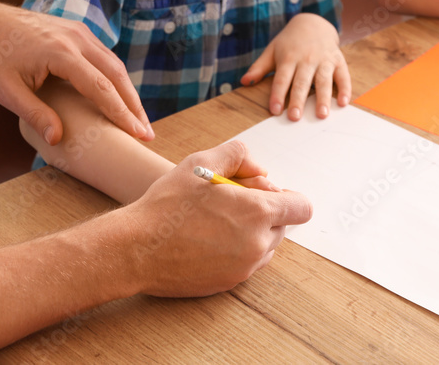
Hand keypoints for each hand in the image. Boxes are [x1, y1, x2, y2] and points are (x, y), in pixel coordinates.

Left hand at [0, 0, 152, 144]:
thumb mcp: (6, 90)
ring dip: (128, 92)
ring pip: (114, 64)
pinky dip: (116, 79)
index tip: (137, 134)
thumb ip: (34, 114)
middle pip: (117, 75)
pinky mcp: (78, 32)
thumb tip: (59, 139)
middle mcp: (76, 39)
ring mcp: (79, 32)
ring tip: (138, 120)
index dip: (120, 113)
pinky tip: (120, 97)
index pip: (100, 88)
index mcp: (61, 53)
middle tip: (147, 133)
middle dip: (134, 106)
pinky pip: (105, 56)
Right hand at [124, 140, 311, 297]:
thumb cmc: (166, 205)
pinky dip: (235, 251)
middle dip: (264, 213)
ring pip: (265, 247)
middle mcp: (257, 243)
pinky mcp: (229, 283)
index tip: (266, 193)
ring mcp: (244, 267)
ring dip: (251, 233)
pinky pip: (246, 264)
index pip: (301, 207)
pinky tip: (207, 240)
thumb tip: (259, 168)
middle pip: (282, 226)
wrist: (137, 249)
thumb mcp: (199, 163)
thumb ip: (237, 154)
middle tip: (230, 203)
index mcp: (257, 212)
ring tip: (216, 222)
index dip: (287, 197)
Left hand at [240, 13, 350, 119]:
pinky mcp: (338, 60)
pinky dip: (345, 88)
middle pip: (302, 82)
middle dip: (298, 100)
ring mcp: (324, 60)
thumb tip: (243, 82)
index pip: (282, 79)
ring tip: (322, 114)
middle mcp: (307, 60)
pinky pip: (343, 75)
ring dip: (323, 98)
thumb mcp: (272, 50)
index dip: (278, 95)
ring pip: (324, 80)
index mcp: (289, 58)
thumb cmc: (289, 42)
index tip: (275, 110)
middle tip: (295, 118)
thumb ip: (259, 67)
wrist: (313, 23)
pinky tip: (344, 102)